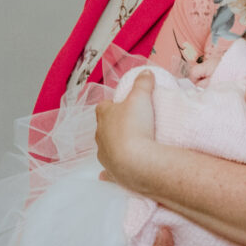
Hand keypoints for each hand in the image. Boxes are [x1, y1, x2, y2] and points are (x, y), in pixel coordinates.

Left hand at [96, 71, 155, 187]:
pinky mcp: (112, 172)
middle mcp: (100, 135)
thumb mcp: (141, 97)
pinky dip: (108, 171)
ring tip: (130, 145)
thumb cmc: (135, 126)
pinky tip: (110, 173)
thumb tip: (145, 72)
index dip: (111, 104)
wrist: (136, 162)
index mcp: (104, 115)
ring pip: (105, 148)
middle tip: (130, 124)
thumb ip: (143, 83)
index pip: (103, 106)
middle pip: (103, 127)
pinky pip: (107, 171)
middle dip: (113, 125)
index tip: (122, 104)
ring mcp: (104, 155)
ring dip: (114, 146)